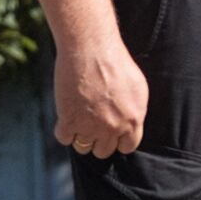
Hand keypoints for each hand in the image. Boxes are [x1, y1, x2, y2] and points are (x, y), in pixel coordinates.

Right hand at [51, 25, 149, 157]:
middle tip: (92, 122)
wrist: (90, 48)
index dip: (117, 139)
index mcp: (133, 120)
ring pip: (82, 147)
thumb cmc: (115, 61)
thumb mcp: (137, 87)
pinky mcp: (69, 121)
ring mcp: (90, 127)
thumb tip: (131, 123)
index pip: (127, 147)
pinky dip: (63, 129)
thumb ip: (135, 110)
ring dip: (80, 135)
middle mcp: (113, 128)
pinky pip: (64, 138)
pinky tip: (66, 114)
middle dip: (98, 138)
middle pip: (103, 150)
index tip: (110, 131)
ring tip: (79, 117)